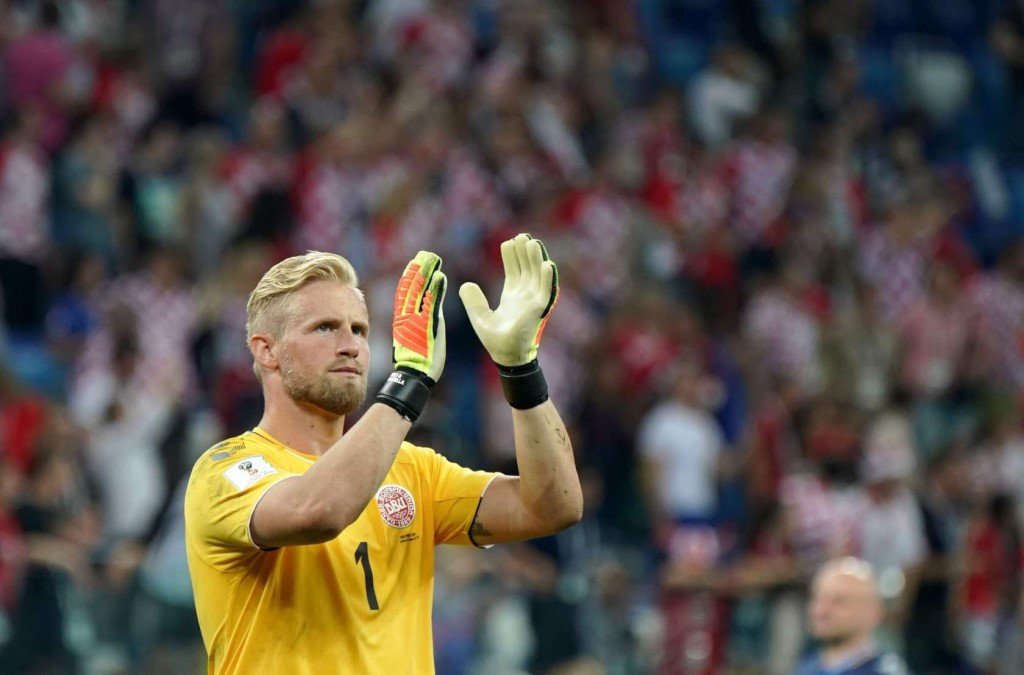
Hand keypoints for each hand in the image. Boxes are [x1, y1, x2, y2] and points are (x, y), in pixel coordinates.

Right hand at [391, 251, 446, 382]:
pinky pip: (429, 304)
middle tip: (426, 253)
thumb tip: (434, 293)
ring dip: (425, 273)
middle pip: (411, 286)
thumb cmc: (420, 356)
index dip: (411, 273)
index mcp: (404, 317)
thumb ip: (429, 311)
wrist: (415, 374)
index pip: (406, 290)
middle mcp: (406, 315)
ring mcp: (414, 320)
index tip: (418, 259)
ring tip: (432, 258)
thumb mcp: (424, 329)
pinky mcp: (424, 326)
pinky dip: (434, 290)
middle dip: (418, 268)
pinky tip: (440, 277)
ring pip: (418, 292)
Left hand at [459, 233, 558, 366]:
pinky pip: (545, 291)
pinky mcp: (538, 310)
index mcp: (512, 296)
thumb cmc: (494, 340)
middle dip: (525, 253)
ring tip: (532, 242)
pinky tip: (546, 264)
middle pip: (527, 269)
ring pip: (537, 276)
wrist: (504, 356)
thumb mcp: (479, 316)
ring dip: (536, 259)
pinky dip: (547, 278)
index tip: (509, 241)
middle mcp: (524, 296)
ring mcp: (532, 302)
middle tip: (522, 235)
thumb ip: (473, 300)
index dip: (512, 257)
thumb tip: (465, 284)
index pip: (514, 271)